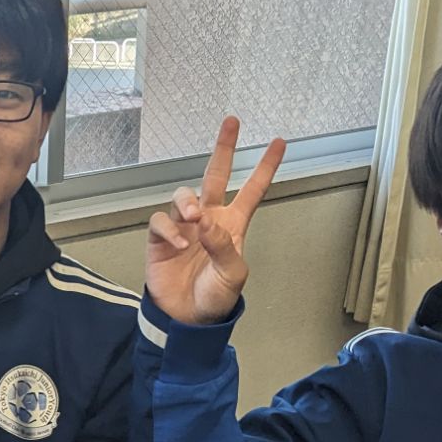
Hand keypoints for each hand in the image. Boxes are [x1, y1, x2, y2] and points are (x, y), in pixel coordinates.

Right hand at [145, 115, 286, 325]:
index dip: (266, 167)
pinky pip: (162, 221)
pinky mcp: (161, 238)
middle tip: (231, 123)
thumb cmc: (215, 297)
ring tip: (193, 218)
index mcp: (232, 225)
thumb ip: (224, 247)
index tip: (280, 143)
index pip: (252, 190)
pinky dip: (169, 229)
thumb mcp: (232, 275)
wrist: (187, 319)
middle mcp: (208, 219)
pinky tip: (179, 244)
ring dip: (188, 202)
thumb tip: (207, 222)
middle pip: (215, 176)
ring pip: (183, 195)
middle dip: (224, 149)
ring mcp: (184, 227)